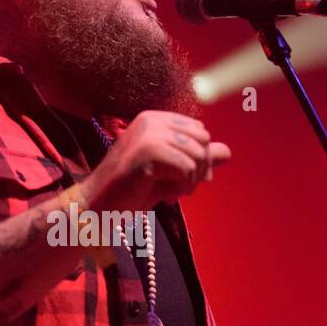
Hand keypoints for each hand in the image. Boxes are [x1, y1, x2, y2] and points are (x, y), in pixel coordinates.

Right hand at [84, 110, 230, 211]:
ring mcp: (148, 134)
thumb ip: (197, 159)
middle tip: (178, 188)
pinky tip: (163, 196)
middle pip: (203, 141)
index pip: (200, 132)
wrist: (98, 206)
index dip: (200, 159)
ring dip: (190, 182)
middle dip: (199, 170)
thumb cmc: (132, 190)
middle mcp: (151, 120)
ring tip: (169, 193)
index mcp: (155, 119)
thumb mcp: (170, 172)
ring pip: (198, 155)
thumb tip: (227, 152)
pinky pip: (187, 168)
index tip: (183, 179)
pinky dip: (181, 188)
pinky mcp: (148, 151)